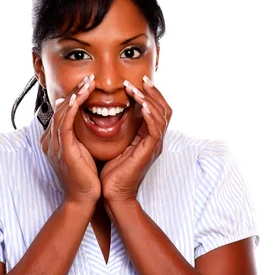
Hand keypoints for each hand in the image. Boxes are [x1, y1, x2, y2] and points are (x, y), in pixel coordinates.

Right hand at [40, 75, 100, 204]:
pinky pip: (64, 124)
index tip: (87, 85)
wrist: (84, 198)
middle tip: (89, 77)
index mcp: (54, 141)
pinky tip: (78, 98)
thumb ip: (81, 136)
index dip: (74, 96)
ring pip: (61, 112)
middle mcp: (50, 141)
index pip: (62, 111)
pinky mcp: (61, 149)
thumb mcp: (83, 151)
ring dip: (75, 95)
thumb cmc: (86, 178)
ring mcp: (54, 145)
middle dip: (75, 91)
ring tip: (88, 82)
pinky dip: (70, 109)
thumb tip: (89, 122)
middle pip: (59, 108)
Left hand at [100, 75, 172, 204]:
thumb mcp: (115, 144)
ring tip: (135, 88)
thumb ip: (119, 129)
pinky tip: (141, 104)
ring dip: (149, 99)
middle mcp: (154, 140)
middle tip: (140, 79)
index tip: (136, 81)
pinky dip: (151, 114)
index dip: (149, 94)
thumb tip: (110, 111)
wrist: (111, 194)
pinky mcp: (149, 151)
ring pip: (162, 115)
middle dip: (153, 92)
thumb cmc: (110, 172)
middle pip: (165, 108)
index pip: (156, 109)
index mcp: (147, 137)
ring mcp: (153, 146)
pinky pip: (156, 128)